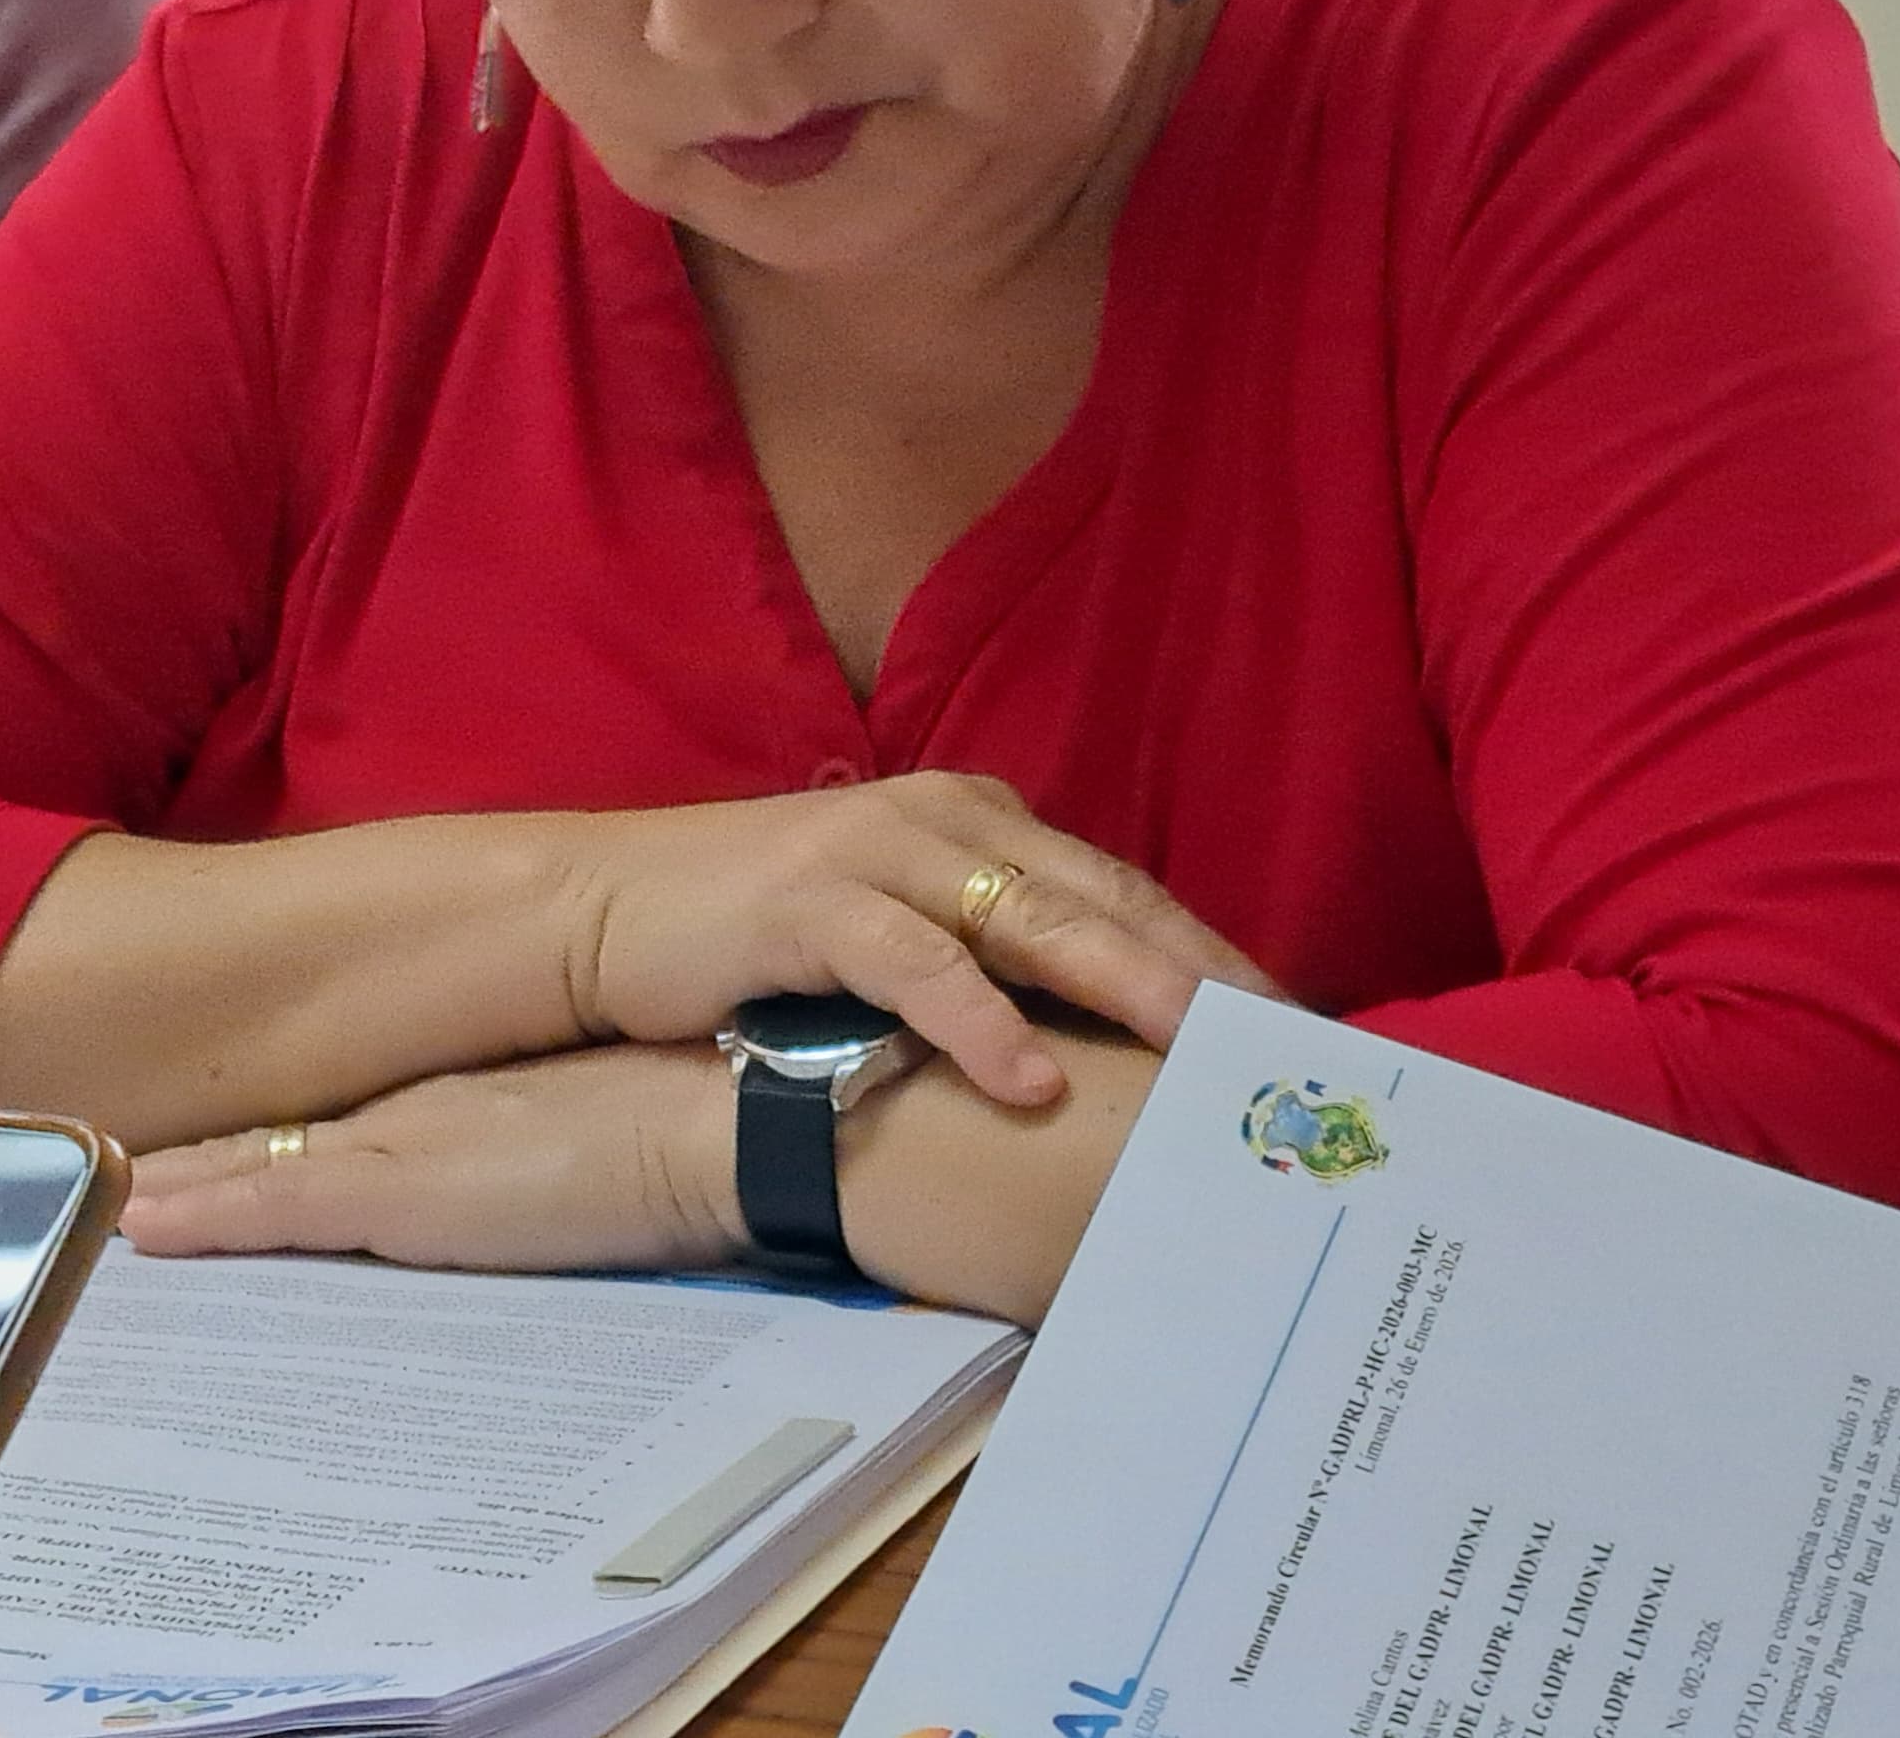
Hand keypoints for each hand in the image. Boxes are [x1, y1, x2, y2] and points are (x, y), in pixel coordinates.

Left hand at [121, 1044, 743, 1279]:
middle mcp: (416, 1110)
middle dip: (204, 1152)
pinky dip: (204, 1215)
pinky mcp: (399, 1188)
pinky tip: (140, 1228)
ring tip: (105, 1193)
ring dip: (183, 1181)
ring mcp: (403, 1145)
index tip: (204, 1145)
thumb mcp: (608, 1134)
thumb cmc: (696, 1125)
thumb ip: (555, 1151)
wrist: (728, 1122)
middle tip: (119, 1164)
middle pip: (283, 1133)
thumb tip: (558, 1173)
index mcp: (465, 1097)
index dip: (268, 1133)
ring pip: (257, 1163)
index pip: (341, 1120)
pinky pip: (274, 1202)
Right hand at [563, 771, 1278, 1109]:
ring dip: (1120, 982)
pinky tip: (1028, 1079)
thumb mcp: (898, 939)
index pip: (1120, 889)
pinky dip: (978, 1021)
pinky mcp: (810, 903)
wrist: (608, 912)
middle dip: (1199, 969)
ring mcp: (877, 854)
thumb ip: (990, 962)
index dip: (1209, 954)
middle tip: (1283, 1043)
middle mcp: (942, 820)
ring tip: (1197, 1047)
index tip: (1290, 1028)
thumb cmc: (761, 942)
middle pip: (1100, 897)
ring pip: (1028, 917)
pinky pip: (915, 964)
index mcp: (976, 823)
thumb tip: (1100, 1053)